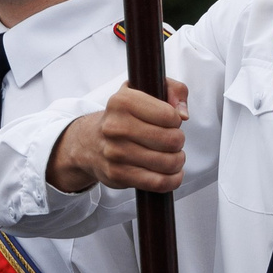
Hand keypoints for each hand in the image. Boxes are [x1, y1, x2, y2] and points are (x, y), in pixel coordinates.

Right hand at [46, 82, 190, 194]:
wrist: (89, 142)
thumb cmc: (124, 116)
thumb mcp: (145, 90)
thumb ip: (174, 90)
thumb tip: (183, 115)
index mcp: (123, 102)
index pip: (169, 116)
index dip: (176, 120)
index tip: (169, 122)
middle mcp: (115, 127)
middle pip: (172, 140)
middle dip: (178, 142)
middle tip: (171, 141)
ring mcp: (115, 153)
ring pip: (169, 162)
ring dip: (177, 161)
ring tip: (171, 156)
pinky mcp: (118, 175)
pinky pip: (159, 183)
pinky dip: (172, 180)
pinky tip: (171, 173)